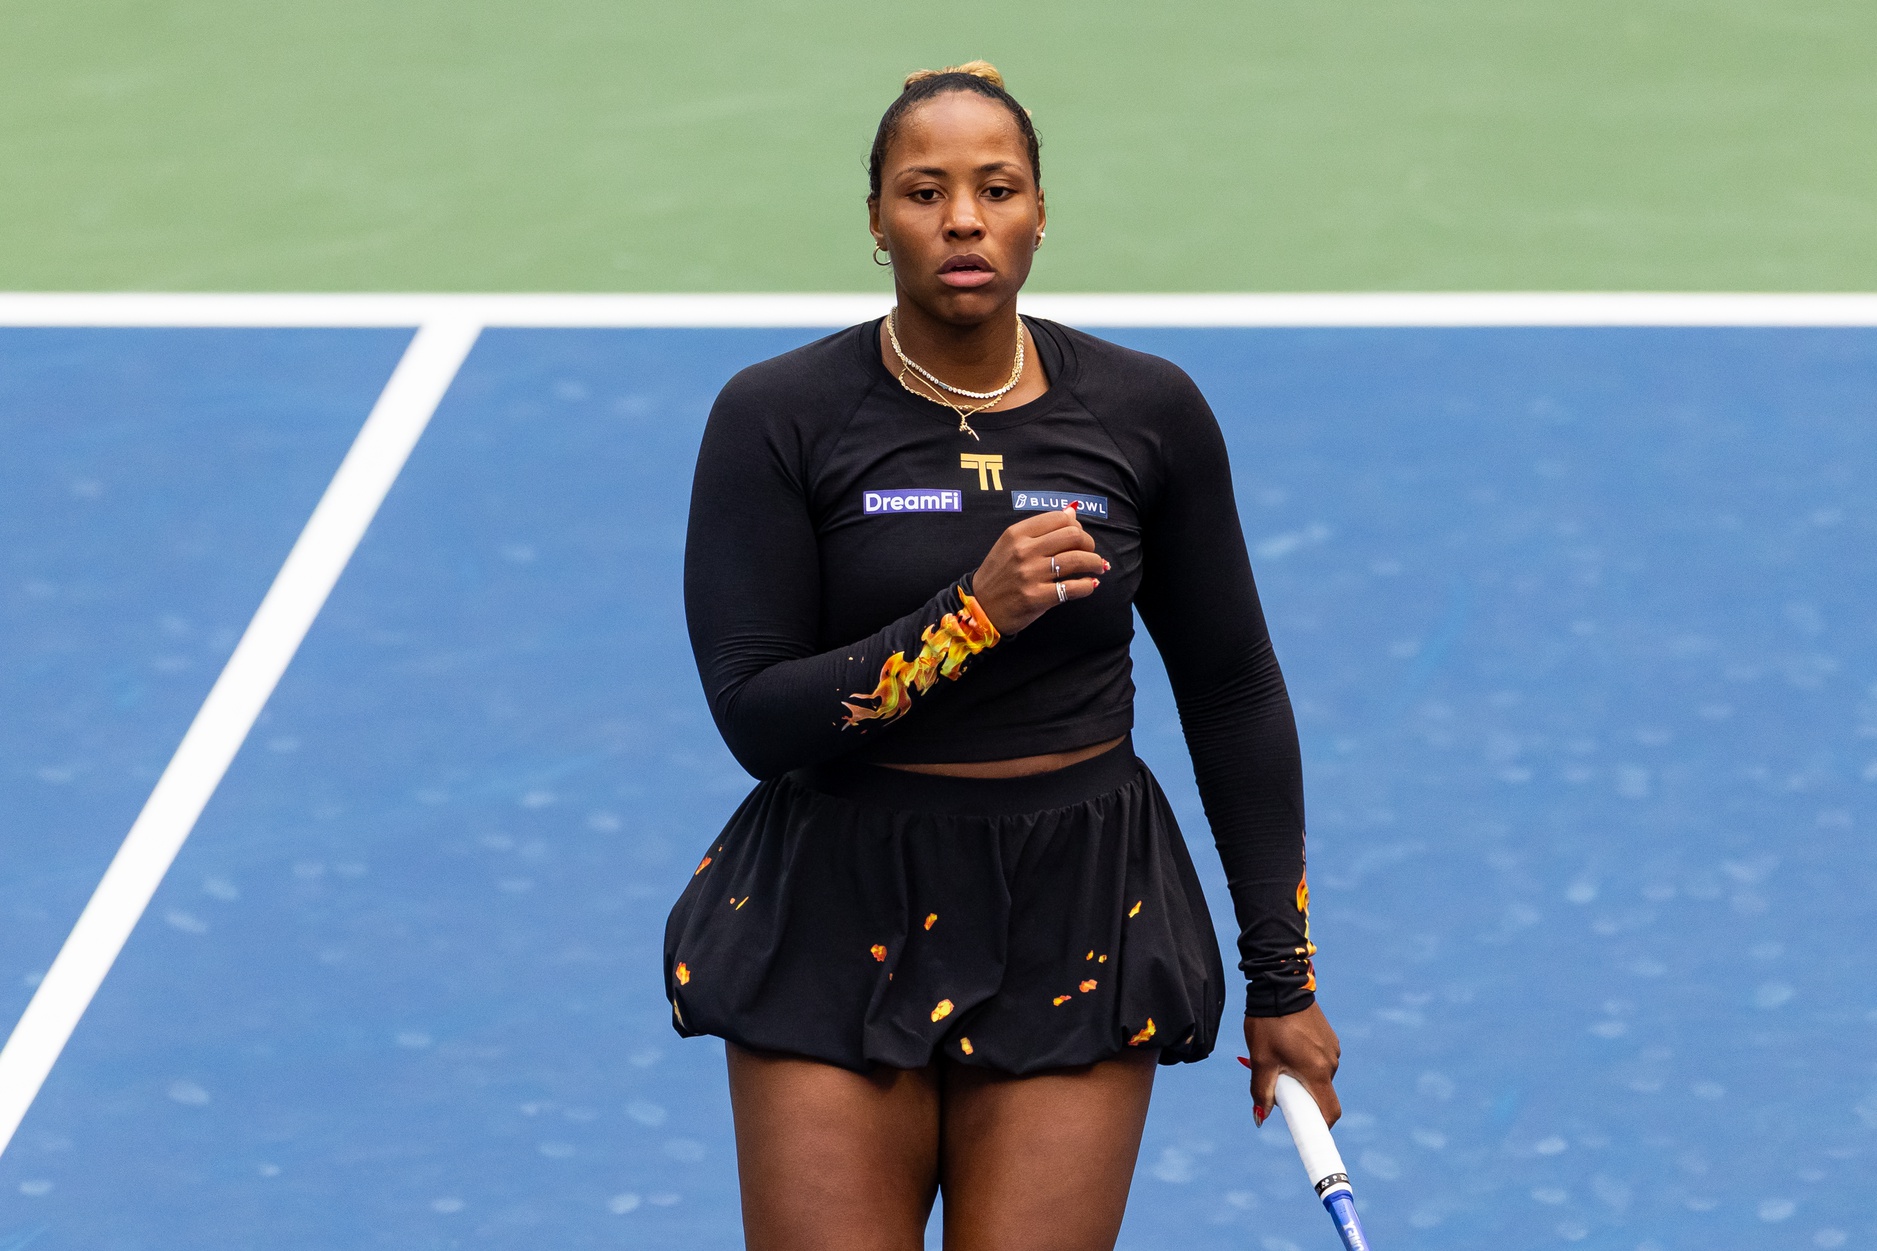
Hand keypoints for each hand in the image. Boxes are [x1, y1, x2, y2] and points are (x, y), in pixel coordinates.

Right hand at [971, 506, 1107, 634]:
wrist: (980, 607)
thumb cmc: (999, 574)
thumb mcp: (1011, 544)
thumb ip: (1041, 529)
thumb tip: (1072, 511)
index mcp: (1017, 533)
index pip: (1060, 518)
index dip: (1077, 526)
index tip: (1079, 537)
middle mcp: (1024, 550)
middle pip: (1073, 535)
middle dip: (1089, 543)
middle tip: (1090, 552)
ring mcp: (1030, 574)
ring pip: (1078, 559)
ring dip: (1095, 563)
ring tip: (1097, 567)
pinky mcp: (1037, 597)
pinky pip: (1074, 587)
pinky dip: (1088, 585)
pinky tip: (1089, 585)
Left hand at [1242, 1001, 1340, 1127]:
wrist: (1281, 985)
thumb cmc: (1270, 1024)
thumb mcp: (1261, 1060)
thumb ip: (1261, 1091)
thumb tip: (1260, 1118)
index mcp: (1317, 1072)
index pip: (1329, 1112)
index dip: (1320, 1127)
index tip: (1307, 1132)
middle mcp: (1330, 1063)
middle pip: (1320, 1093)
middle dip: (1301, 1096)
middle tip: (1278, 1085)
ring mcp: (1332, 1048)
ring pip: (1318, 1074)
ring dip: (1302, 1076)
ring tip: (1278, 1057)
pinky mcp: (1329, 1037)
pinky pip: (1319, 1058)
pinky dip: (1305, 1061)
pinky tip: (1287, 1045)